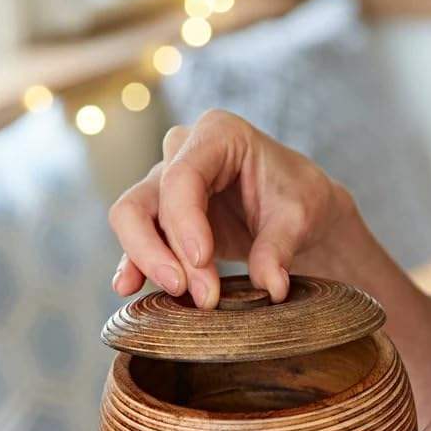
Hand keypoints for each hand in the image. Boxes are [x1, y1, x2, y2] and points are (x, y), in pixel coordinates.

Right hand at [108, 109, 355, 308]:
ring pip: (131, 219)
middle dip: (160, 251)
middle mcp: (183, 152)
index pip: (182, 177)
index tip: (202, 261)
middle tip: (198, 293)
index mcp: (219, 134)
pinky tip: (129, 287)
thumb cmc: (302, 199)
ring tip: (180, 297)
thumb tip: (270, 286)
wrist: (302, 212)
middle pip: (142, 200)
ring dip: (149, 262)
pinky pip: (138, 239)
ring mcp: (168, 182)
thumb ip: (279, 248)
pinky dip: (134, 264)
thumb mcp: (300, 218)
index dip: (184, 222)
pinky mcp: (165, 215)